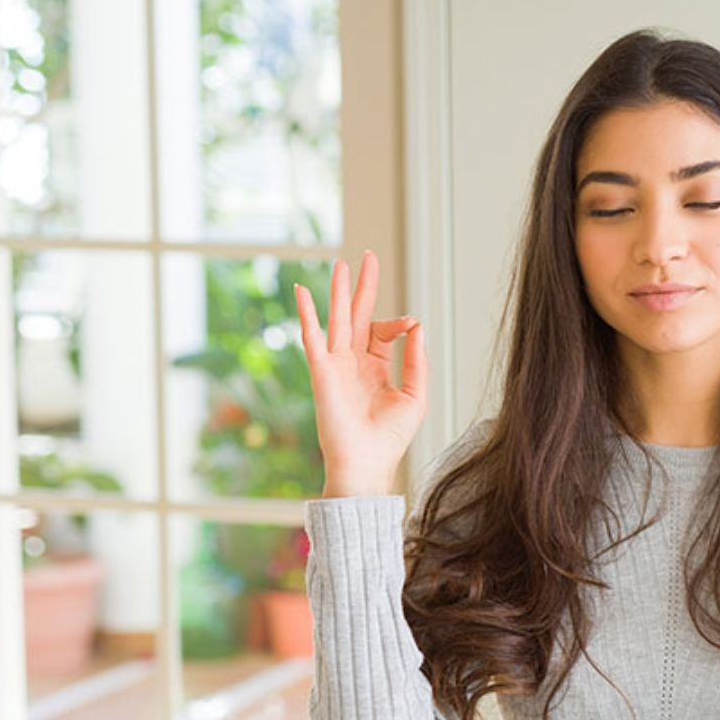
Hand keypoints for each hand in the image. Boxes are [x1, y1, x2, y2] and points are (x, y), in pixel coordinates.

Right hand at [293, 251, 428, 496]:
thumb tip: (416, 324)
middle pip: (357, 315)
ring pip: (337, 319)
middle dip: (363, 287)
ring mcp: (336, 364)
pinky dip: (307, 314)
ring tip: (342, 263)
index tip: (410, 325)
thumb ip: (417, 360)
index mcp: (375, 367)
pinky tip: (303, 291)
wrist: (367, 462)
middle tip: (368, 257)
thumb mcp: (415, 395)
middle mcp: (353, 362)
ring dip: (339, 292)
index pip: (382, 331)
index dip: (398, 323)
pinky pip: (312, 337)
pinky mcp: (322, 371)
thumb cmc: (390, 437)